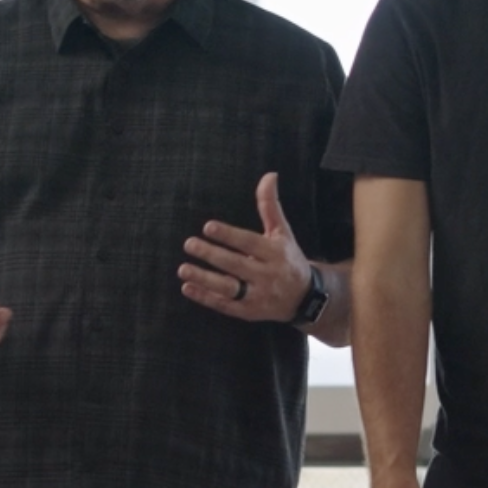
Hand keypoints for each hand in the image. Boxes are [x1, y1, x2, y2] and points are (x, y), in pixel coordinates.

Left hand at [179, 172, 310, 321]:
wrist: (304, 297)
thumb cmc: (288, 258)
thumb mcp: (283, 232)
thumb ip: (270, 206)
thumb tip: (269, 175)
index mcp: (275, 253)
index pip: (249, 243)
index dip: (229, 235)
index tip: (208, 227)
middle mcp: (267, 275)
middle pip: (235, 265)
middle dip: (211, 255)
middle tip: (189, 244)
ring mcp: (258, 296)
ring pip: (228, 288)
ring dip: (204, 279)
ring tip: (183, 269)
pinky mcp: (248, 312)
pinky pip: (225, 305)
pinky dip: (205, 298)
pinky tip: (188, 288)